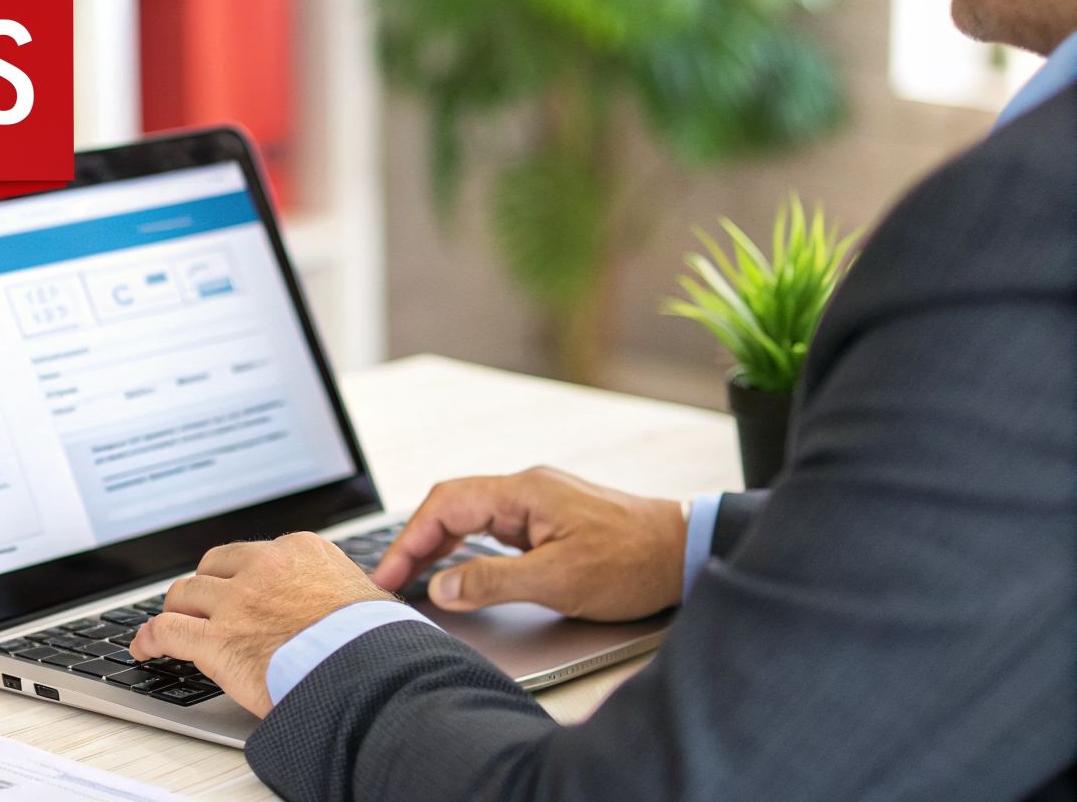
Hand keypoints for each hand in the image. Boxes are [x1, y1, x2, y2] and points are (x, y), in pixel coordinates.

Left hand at [131, 533, 393, 717]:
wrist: (371, 673)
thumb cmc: (377, 644)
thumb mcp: (365, 597)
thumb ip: (339, 592)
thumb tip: (344, 606)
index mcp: (300, 551)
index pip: (253, 554)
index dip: (239, 577)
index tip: (235, 590)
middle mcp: (264, 568)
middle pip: (213, 568)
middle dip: (204, 588)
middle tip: (202, 607)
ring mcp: (237, 602)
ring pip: (185, 593)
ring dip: (178, 610)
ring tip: (172, 625)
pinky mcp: (217, 640)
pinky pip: (167, 629)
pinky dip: (149, 638)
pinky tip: (145, 648)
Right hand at [372, 467, 686, 620]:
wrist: (688, 553)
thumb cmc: (634, 561)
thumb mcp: (559, 580)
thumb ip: (494, 582)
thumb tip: (443, 587)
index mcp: (524, 492)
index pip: (446, 504)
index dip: (409, 539)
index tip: (388, 574)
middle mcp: (527, 490)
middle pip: (451, 506)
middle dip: (414, 542)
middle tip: (389, 580)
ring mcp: (538, 504)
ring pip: (469, 517)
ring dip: (437, 545)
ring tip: (411, 578)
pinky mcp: (548, 522)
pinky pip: (491, 529)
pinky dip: (464, 548)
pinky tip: (455, 570)